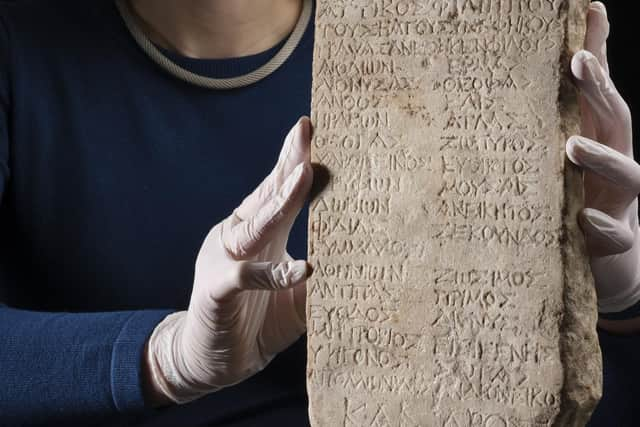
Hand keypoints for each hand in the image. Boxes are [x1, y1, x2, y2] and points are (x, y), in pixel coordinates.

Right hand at [144, 118, 312, 404]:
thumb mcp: (297, 294)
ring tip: (303, 177)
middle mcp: (241, 238)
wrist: (215, 360)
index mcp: (260, 234)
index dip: (293, 160)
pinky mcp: (217, 290)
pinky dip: (272, 273)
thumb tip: (363, 260)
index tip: (311, 130)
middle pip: (266, 196)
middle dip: (288, 164)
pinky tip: (300, 268)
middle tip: (306, 133)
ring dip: (279, 202)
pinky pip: (245, 276)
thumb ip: (320, 274)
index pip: (276, 189)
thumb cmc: (258, 320)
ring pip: (255, 225)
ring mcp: (226, 260)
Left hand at [565, 3, 639, 322]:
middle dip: (601, 90)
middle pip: (616, 121)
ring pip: (626, 175)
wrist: (613, 262)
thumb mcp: (570, 159)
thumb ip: (562, 123)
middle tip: (578, 62)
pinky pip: (613, 233)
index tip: (589, 10)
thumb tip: (549, 77)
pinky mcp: (616, 241)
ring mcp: (621, 203)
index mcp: (600, 140)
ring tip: (572, 147)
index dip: (600, 49)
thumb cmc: (586, 199)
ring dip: (602, 158)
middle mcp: (616, 164)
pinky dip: (601, 225)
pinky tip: (585, 218)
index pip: (601, 92)